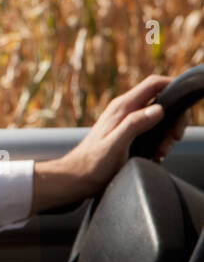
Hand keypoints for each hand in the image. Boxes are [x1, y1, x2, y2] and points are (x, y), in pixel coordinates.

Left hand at [33, 75, 189, 212]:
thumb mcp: (115, 145)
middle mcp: (125, 110)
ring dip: (166, 136)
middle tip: (171, 140)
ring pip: (159, 119)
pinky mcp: (128, 133)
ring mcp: (126, 121)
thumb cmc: (93, 163)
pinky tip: (154, 155)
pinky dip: (159, 142)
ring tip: (159, 153)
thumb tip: (158, 109)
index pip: (154, 84)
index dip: (173, 87)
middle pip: (162, 102)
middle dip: (173, 121)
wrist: (78, 177)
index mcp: (122, 107)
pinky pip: (152, 131)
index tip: (183, 106)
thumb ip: (134, 125)